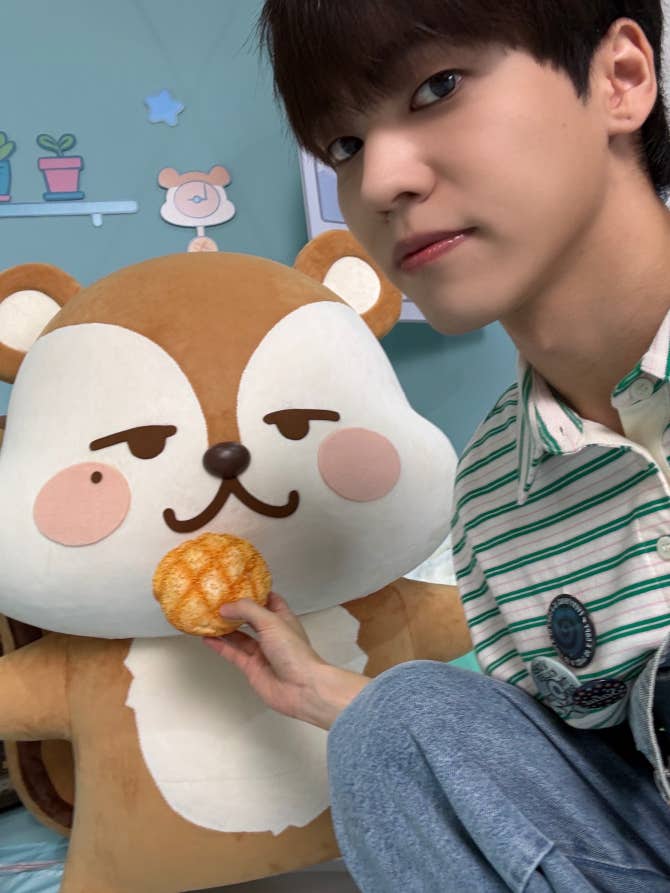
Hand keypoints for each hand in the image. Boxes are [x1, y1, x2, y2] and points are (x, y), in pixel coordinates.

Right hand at [203, 592, 369, 728]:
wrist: (300, 688)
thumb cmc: (294, 652)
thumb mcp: (271, 622)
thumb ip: (248, 611)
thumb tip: (226, 607)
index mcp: (283, 619)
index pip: (269, 600)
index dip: (255, 592)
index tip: (238, 584)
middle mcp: (272, 634)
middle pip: (251, 618)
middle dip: (236, 610)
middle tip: (217, 600)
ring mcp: (262, 652)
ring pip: (239, 636)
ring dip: (224, 628)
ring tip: (207, 617)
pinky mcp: (252, 667)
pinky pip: (233, 653)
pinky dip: (220, 646)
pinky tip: (208, 638)